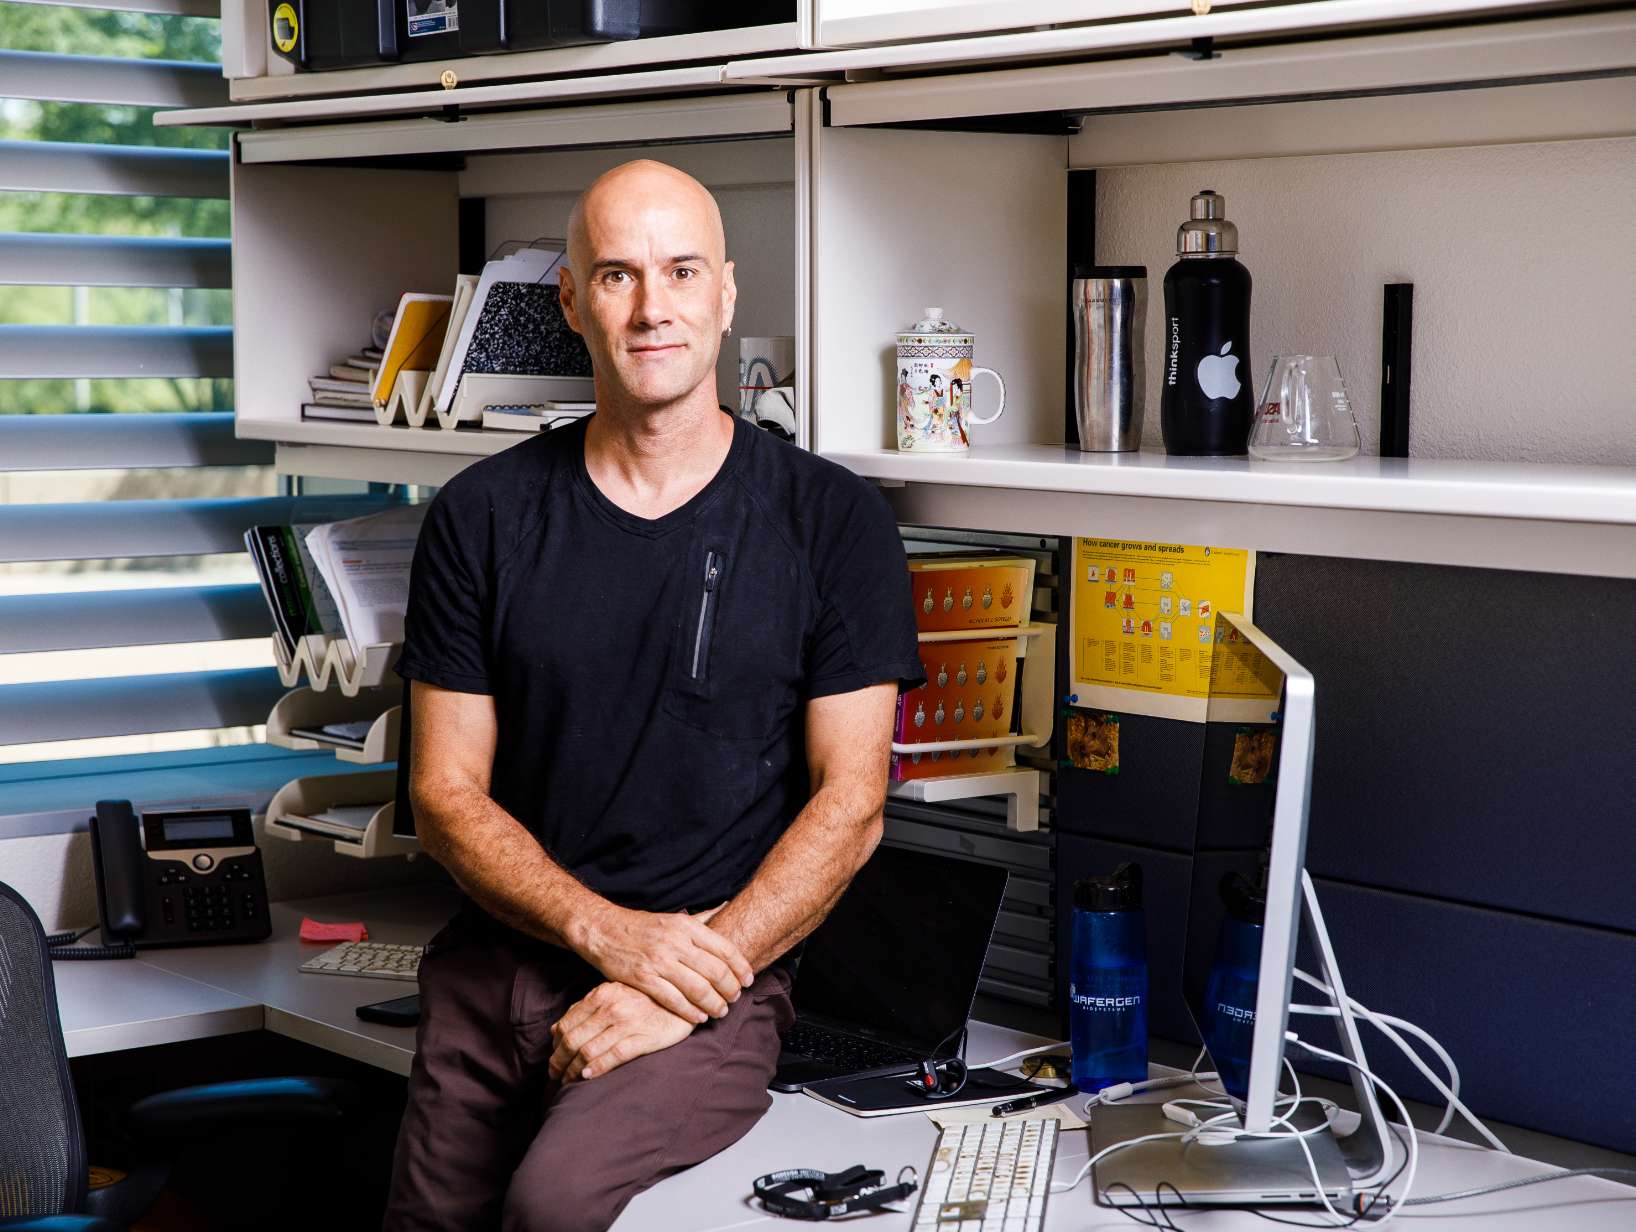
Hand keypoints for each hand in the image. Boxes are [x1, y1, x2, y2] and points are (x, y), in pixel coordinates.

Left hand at [549, 982, 692, 1082]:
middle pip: (573, 1040)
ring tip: (567, 1081)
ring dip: (573, 1070)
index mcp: (601, 995)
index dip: (554, 1046)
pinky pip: (614, 1056)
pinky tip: (587, 1077)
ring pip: (589, 1050)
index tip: (553, 1059)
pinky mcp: (645, 1037)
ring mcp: (628, 1022)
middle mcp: (611, 1007)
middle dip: (559, 1062)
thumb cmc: (648, 998)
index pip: (566, 1024)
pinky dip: (596, 1068)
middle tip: (555, 1076)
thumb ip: (586, 1009)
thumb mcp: (614, 994)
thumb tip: (555, 1030)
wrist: (688, 997)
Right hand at [574, 902, 753, 1024]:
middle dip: (730, 989)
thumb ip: (703, 918)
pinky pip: (673, 1000)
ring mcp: (659, 961)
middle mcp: (676, 942)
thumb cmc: (644, 927)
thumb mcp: (675, 918)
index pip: (725, 949)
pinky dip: (690, 1011)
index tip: (749, 980)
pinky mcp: (643, 978)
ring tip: (721, 1011)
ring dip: (714, 1004)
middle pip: (715, 971)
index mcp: (686, 926)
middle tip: (735, 998)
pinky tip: (698, 1017)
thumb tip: (728, 907)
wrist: (604, 931)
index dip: (741, 968)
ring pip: (697, 988)